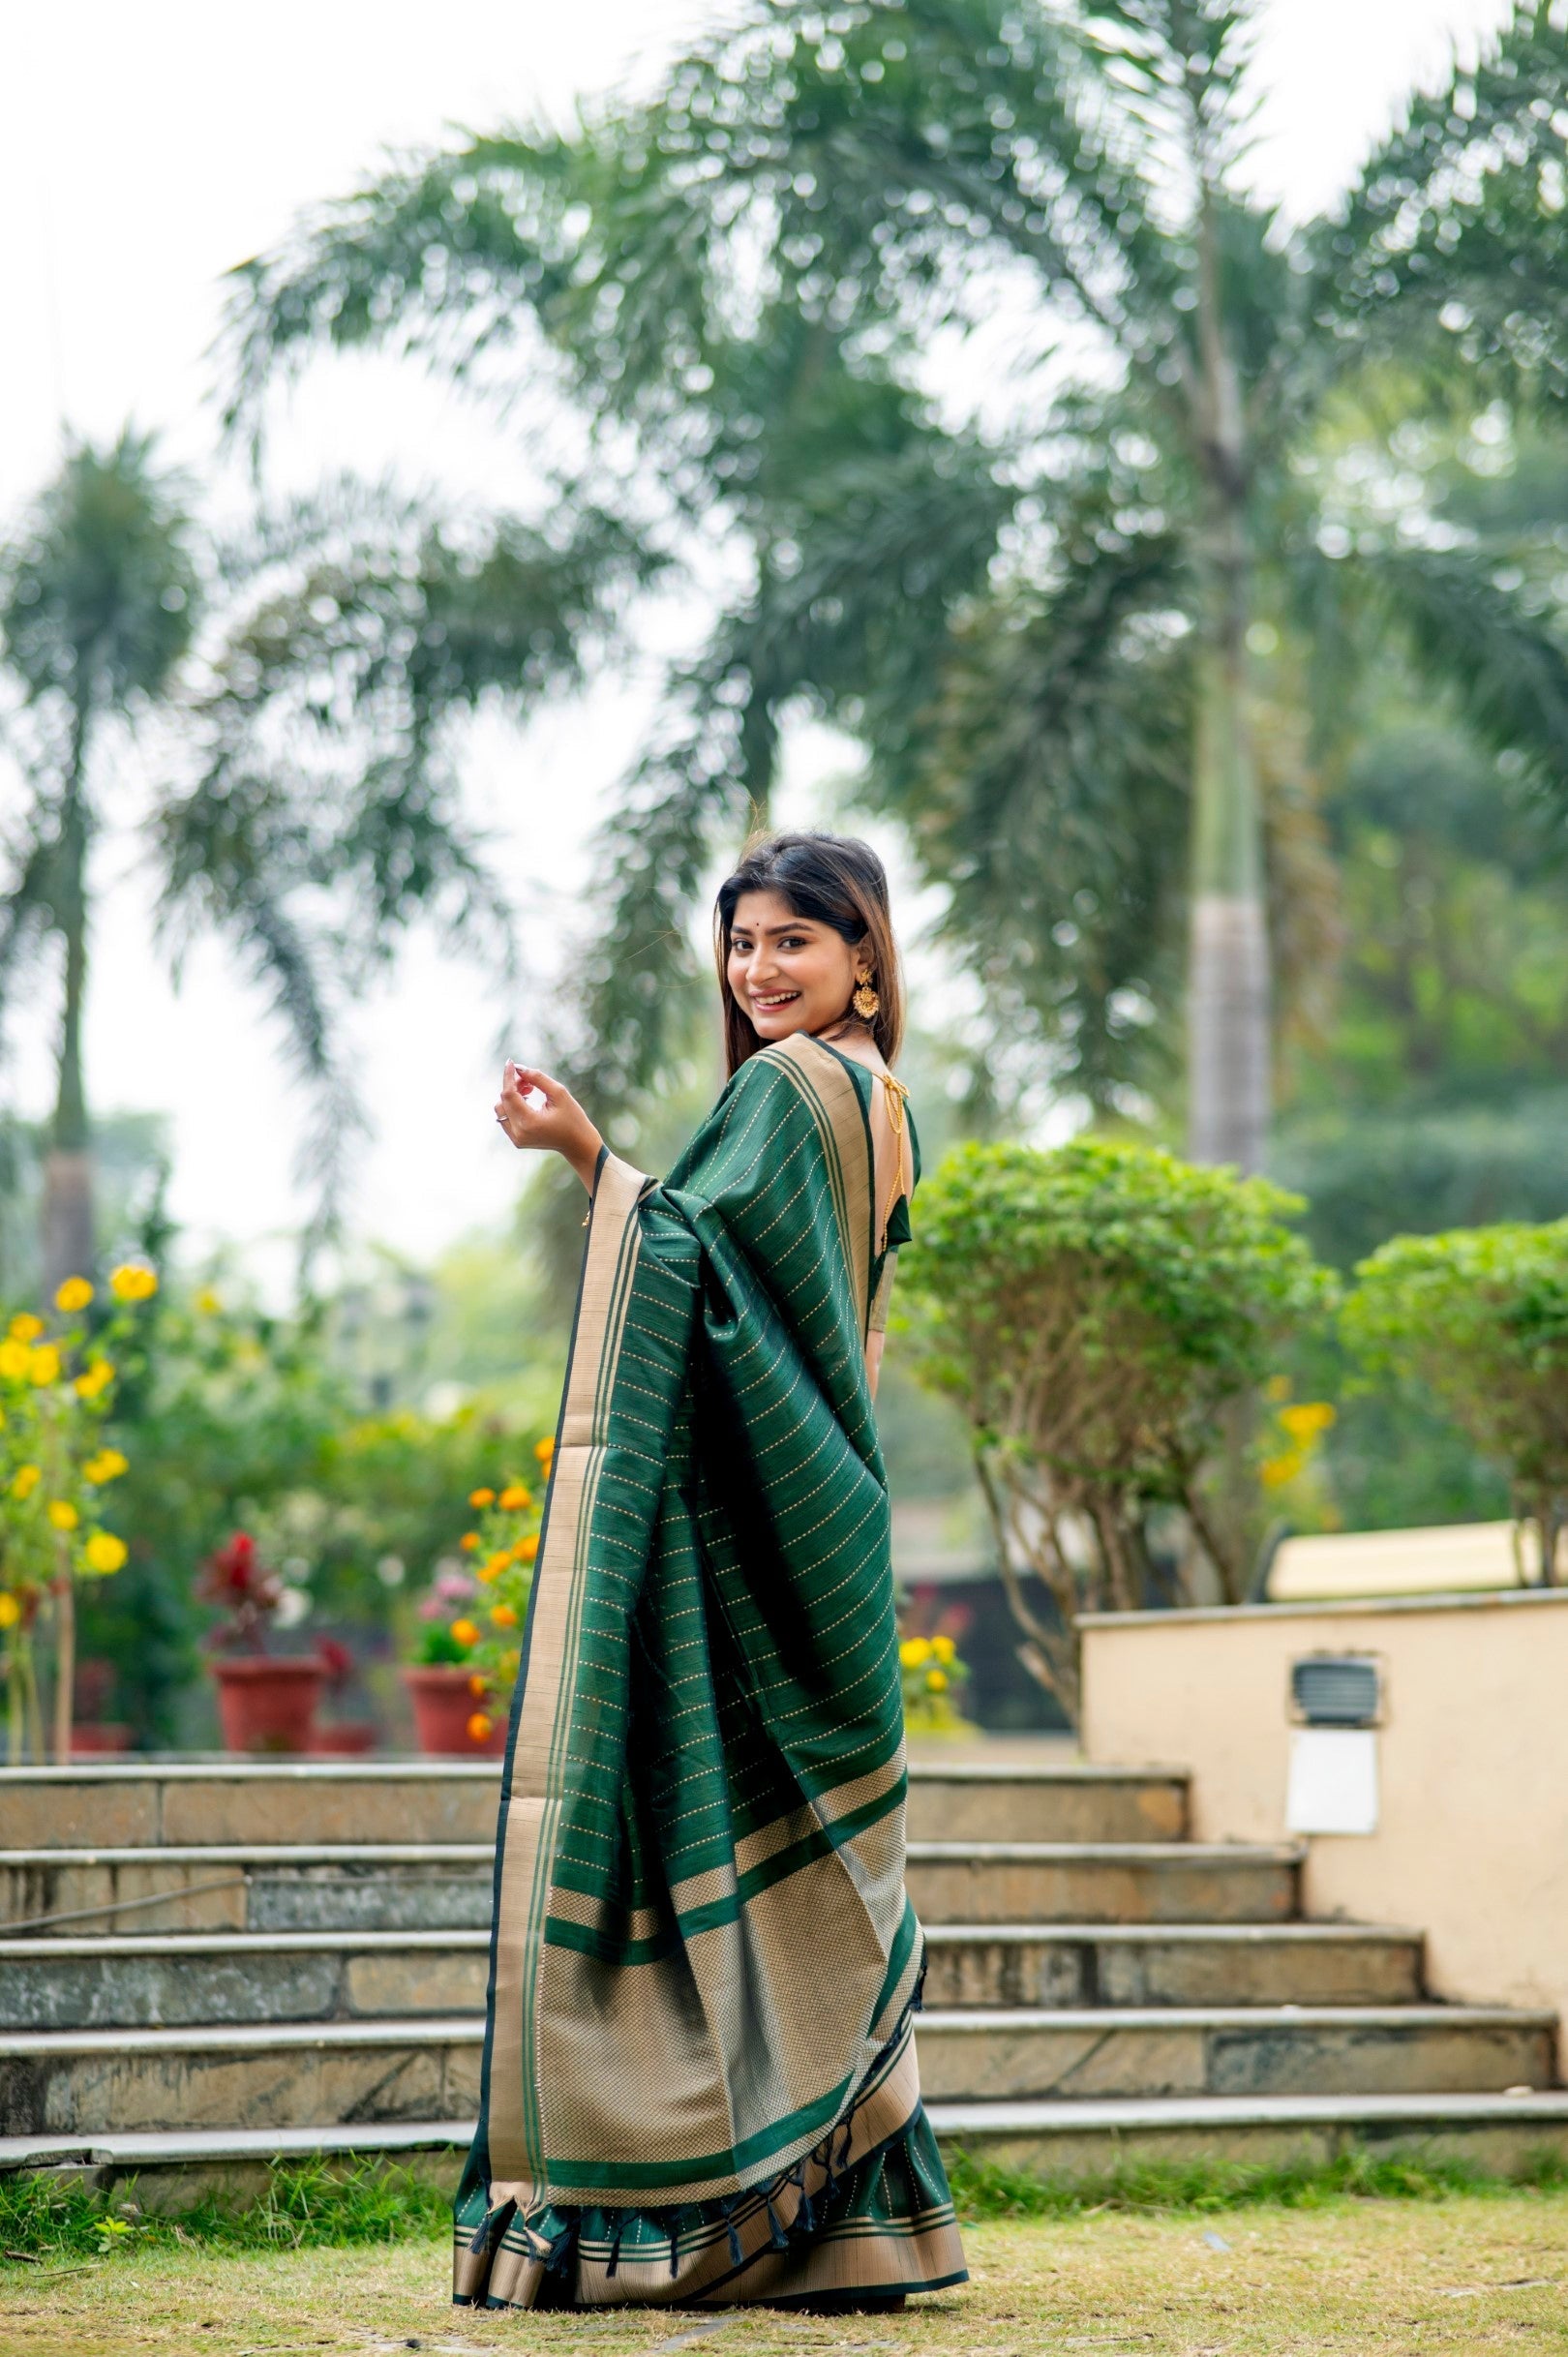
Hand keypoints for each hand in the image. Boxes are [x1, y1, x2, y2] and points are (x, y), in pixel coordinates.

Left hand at [494, 1062, 603, 1192]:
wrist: (578, 1144)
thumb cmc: (573, 1118)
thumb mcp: (559, 1093)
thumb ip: (537, 1078)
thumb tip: (519, 1068)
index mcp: (529, 1122)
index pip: (509, 1094)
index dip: (508, 1076)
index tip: (510, 1062)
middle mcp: (518, 1133)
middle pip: (503, 1101)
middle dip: (513, 1085)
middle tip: (529, 1080)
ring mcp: (516, 1138)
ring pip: (501, 1109)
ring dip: (512, 1095)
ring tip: (529, 1090)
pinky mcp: (516, 1140)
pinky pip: (505, 1117)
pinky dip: (513, 1106)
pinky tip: (527, 1100)